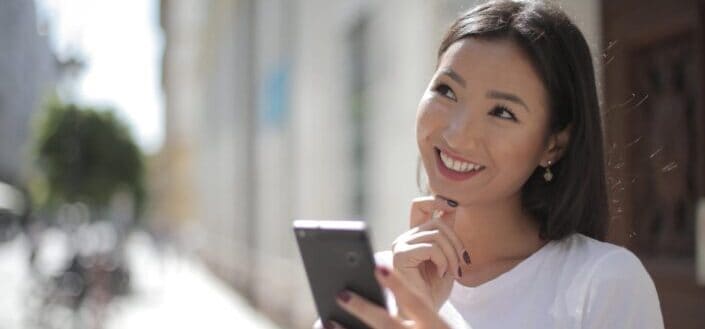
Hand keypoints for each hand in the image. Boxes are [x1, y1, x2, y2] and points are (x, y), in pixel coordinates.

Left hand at [327, 265, 450, 328]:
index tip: (377, 267)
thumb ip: (413, 308)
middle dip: (363, 310)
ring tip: (327, 322)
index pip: (415, 302)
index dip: (397, 285)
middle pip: (387, 324)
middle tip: (341, 294)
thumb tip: (378, 279)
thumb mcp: (432, 322)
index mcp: (435, 326)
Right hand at [391, 196, 467, 310]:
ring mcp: (401, 245)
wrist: (424, 313)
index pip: (421, 205)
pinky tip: (442, 274)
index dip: (437, 200)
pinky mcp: (401, 255)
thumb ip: (446, 234)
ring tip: (453, 271)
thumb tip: (454, 206)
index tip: (455, 206)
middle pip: (437, 221)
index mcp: (415, 236)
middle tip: (462, 263)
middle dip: (456, 242)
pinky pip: (431, 248)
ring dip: (452, 254)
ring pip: (437, 234)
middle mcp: (405, 237)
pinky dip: (443, 261)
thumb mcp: (446, 255)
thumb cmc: (435, 288)